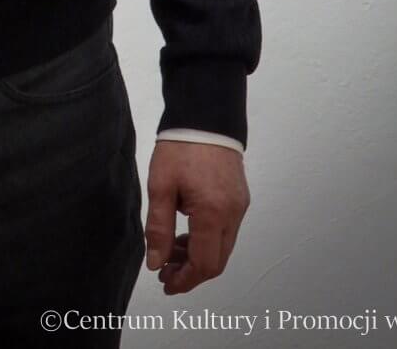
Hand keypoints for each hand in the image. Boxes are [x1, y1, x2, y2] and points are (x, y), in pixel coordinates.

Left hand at [143, 140, 249, 293]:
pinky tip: (187, 232)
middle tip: (165, 271)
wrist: (206, 114)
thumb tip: (156, 263)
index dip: (185, 280)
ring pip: (223, 248)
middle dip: (191, 272)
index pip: (204, 264)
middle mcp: (233, 215)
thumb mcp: (160, 186)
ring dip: (198, 256)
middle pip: (217, 261)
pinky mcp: (240, 198)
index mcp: (213, 213)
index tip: (165, 283)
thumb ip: (158, 228)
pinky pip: (226, 231)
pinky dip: (208, 240)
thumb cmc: (180, 147)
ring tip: (171, 251)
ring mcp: (240, 207)